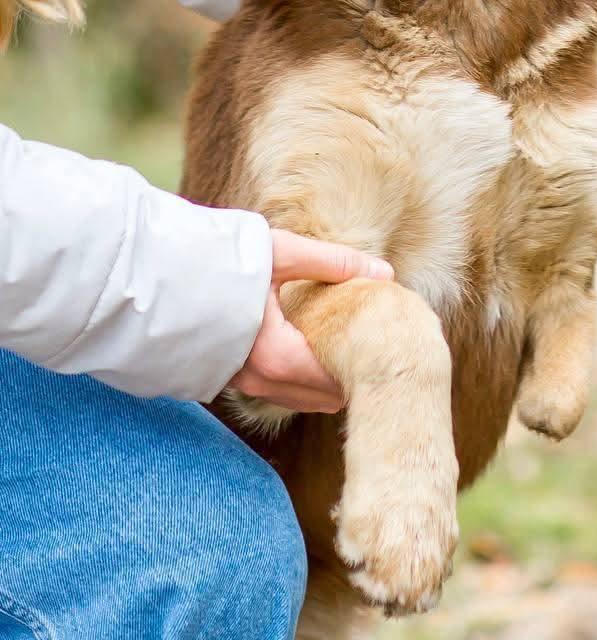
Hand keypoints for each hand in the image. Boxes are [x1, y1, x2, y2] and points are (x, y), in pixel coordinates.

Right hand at [229, 229, 392, 412]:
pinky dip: (301, 379)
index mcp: (276, 355)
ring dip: (326, 381)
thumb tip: (385, 274)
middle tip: (382, 357)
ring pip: (298, 396)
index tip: (391, 348)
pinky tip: (315, 356)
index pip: (337, 376)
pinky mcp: (226, 376)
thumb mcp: (280, 253)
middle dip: (351, 377)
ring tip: (357, 358)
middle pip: (321, 396)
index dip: (367, 364)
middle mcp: (258, 380)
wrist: (152, 272)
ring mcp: (239, 382)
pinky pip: (276, 388)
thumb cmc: (217, 258)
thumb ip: (334, 263)